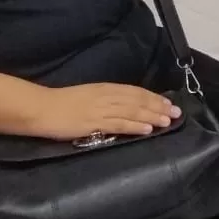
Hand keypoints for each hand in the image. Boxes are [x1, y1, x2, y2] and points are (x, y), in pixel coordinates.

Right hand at [29, 83, 181, 139]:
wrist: (41, 108)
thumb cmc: (61, 103)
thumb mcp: (87, 96)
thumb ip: (104, 100)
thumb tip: (121, 107)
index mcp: (105, 88)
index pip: (135, 91)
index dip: (153, 97)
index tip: (168, 103)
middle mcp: (107, 96)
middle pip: (138, 100)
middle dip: (159, 106)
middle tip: (177, 113)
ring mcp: (101, 109)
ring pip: (133, 111)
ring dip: (152, 116)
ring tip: (168, 121)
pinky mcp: (94, 123)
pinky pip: (119, 124)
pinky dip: (135, 126)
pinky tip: (148, 130)